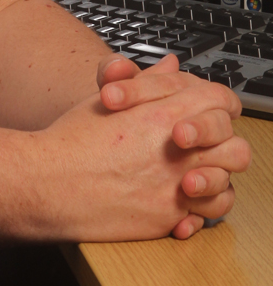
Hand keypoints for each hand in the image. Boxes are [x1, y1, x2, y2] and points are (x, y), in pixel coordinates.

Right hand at [35, 57, 250, 242]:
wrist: (51, 183)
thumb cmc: (72, 140)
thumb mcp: (109, 98)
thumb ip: (149, 82)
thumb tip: (172, 67)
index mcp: (166, 115)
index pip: (220, 101)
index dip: (217, 104)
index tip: (206, 110)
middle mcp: (179, 153)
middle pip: (234, 147)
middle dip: (225, 145)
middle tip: (205, 146)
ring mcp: (176, 188)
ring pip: (225, 187)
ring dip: (216, 180)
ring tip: (194, 175)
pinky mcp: (166, 219)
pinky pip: (203, 217)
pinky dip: (198, 210)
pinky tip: (179, 200)